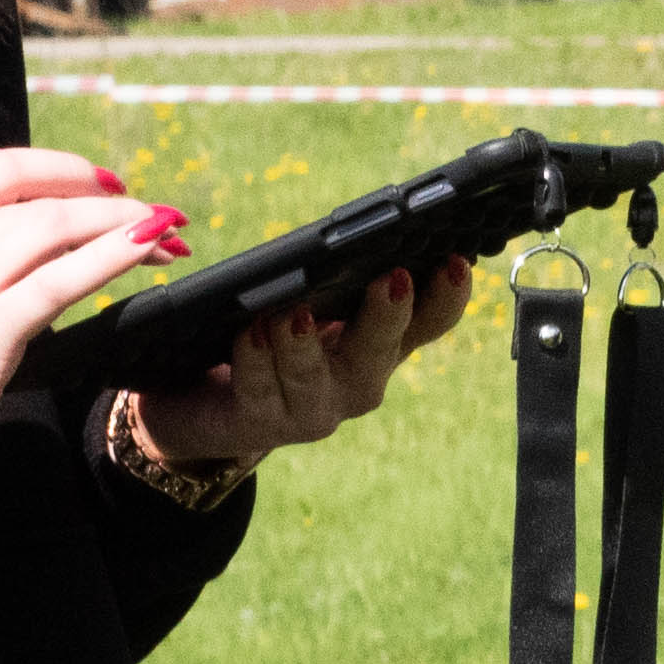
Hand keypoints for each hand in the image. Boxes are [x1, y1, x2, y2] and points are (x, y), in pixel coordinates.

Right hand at [0, 143, 182, 434]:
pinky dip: (111, 255)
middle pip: (36, 200)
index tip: (107, 185)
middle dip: (106, 203)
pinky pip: (57, 281)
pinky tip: (148, 247)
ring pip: (51, 227)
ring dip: (123, 224)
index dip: (62, 170)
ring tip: (166, 238)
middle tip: (153, 217)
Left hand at [142, 258, 476, 471]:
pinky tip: (251, 332)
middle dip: (389, 312)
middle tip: (391, 278)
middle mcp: (360, 380)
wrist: (209, 403)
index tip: (454, 260)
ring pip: (315, 376)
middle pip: (384, 348)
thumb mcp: (313, 306)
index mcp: (382, 344)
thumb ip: (334, 282)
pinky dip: (255, 359)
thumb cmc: (271, 340)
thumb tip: (344, 238)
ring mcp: (316, 409)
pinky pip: (260, 390)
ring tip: (292, 312)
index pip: (431, 321)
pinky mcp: (264, 424)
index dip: (449, 295)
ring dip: (304, 343)